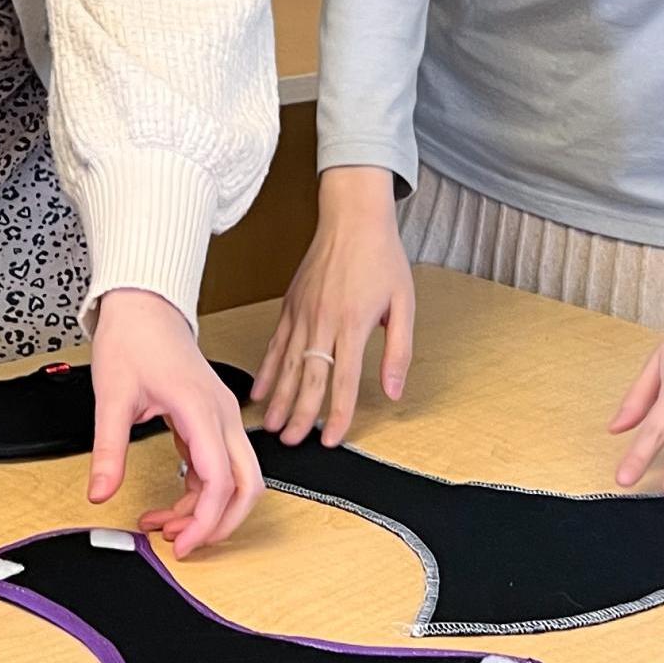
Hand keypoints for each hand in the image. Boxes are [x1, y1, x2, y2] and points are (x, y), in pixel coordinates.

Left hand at [89, 289, 261, 555]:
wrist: (145, 304)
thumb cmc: (134, 339)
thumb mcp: (112, 396)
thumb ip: (108, 449)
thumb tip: (100, 493)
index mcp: (201, 409)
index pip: (219, 480)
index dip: (204, 521)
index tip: (179, 545)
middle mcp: (222, 415)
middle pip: (247, 486)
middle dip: (220, 524)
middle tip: (182, 545)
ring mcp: (222, 417)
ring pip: (237, 480)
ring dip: (208, 510)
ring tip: (165, 526)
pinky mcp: (213, 419)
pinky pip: (219, 466)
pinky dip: (200, 492)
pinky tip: (170, 503)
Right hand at [251, 167, 415, 445]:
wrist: (353, 218)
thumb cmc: (381, 257)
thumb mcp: (403, 304)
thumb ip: (398, 351)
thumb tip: (393, 390)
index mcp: (353, 325)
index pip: (343, 381)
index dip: (337, 414)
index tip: (332, 439)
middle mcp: (323, 322)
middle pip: (309, 379)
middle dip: (299, 416)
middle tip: (291, 444)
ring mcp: (302, 314)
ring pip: (288, 365)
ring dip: (279, 399)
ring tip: (270, 426)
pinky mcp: (290, 305)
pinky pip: (276, 344)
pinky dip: (267, 369)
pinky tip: (260, 390)